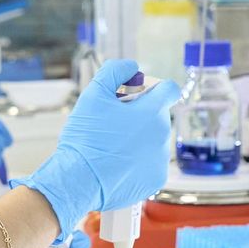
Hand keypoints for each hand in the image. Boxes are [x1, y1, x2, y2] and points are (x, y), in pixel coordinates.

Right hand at [20, 59, 180, 233]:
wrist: (78, 180)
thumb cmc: (85, 138)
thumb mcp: (93, 94)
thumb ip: (114, 71)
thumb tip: (131, 66)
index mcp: (152, 112)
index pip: (169, 89)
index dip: (152, 86)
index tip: (133, 94)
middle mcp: (163, 135)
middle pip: (158, 116)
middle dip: (139, 114)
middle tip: (112, 121)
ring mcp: (161, 160)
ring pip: (154, 140)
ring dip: (138, 138)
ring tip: (111, 145)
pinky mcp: (155, 180)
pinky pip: (150, 163)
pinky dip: (137, 161)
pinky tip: (116, 162)